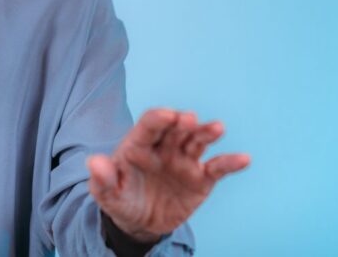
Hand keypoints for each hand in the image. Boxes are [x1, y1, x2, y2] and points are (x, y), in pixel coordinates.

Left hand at [86, 108, 250, 242]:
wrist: (139, 222)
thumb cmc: (120, 198)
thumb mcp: (105, 193)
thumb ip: (101, 178)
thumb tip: (94, 162)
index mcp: (139, 144)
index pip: (149, 125)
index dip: (158, 119)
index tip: (166, 116)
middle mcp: (164, 147)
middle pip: (176, 129)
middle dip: (183, 122)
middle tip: (189, 120)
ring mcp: (184, 161)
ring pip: (197, 142)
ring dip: (207, 134)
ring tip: (218, 128)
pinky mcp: (201, 179)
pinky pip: (217, 168)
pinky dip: (230, 162)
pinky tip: (244, 158)